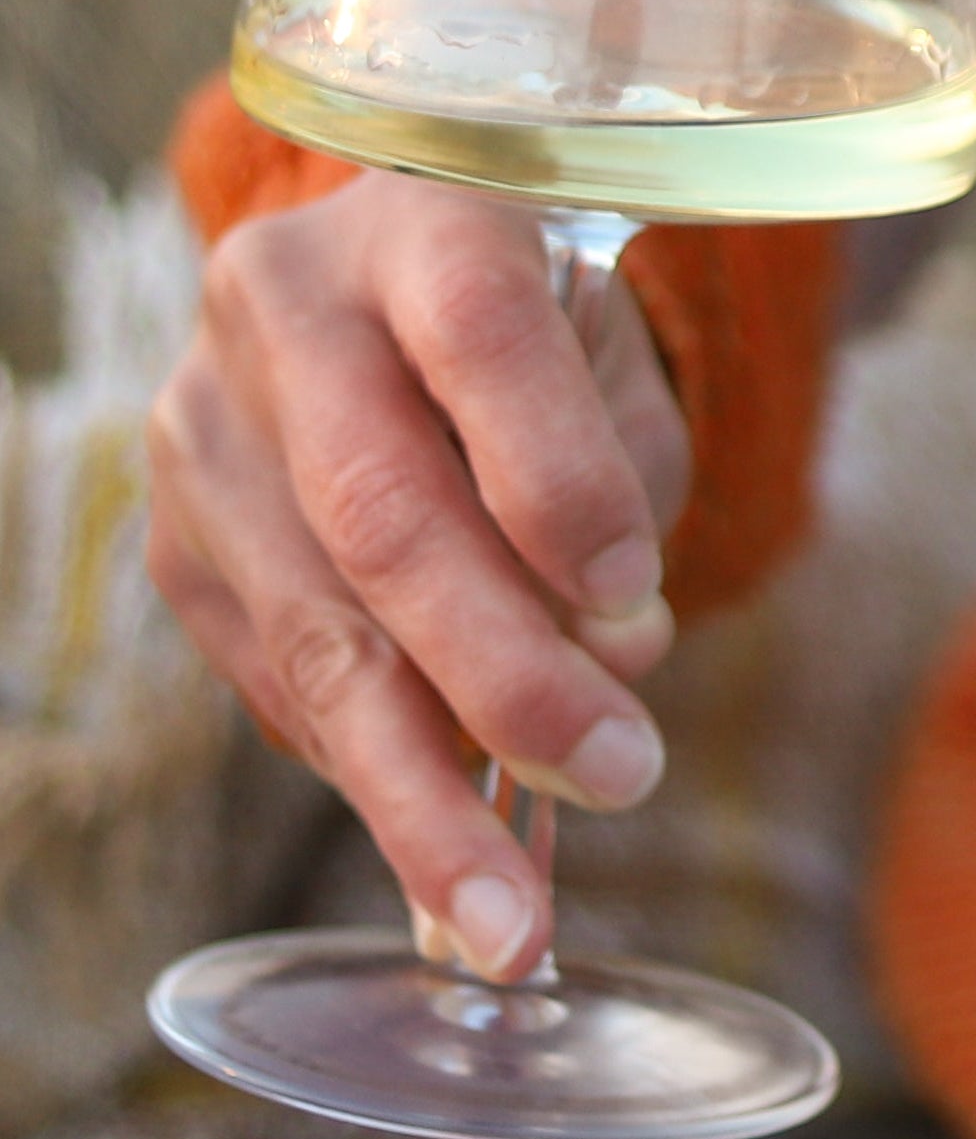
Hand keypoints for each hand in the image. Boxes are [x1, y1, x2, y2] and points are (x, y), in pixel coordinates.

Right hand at [147, 176, 689, 980]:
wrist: (398, 282)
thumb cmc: (545, 325)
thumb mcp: (614, 356)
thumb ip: (620, 483)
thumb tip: (609, 656)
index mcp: (421, 220)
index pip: (484, 342)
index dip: (558, 478)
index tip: (638, 606)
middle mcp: (285, 309)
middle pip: (384, 514)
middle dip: (504, 676)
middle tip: (618, 780)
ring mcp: (203, 427)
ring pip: (317, 631)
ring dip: (423, 788)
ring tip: (512, 917)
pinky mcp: (174, 538)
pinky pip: (281, 680)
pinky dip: (373, 770)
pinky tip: (445, 848)